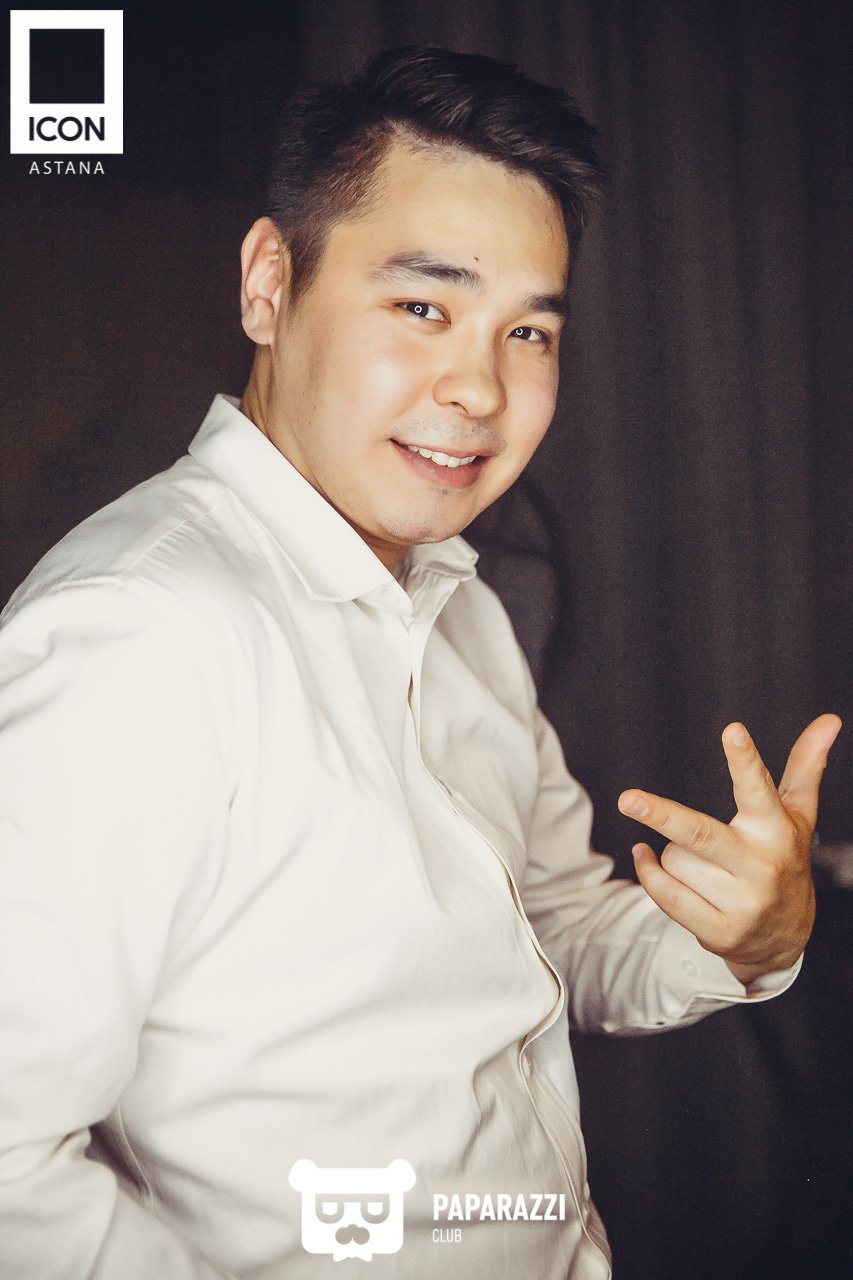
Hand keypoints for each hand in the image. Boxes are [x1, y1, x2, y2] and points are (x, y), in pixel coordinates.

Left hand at [617, 714, 841, 984]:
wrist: (784, 939)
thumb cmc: (784, 857)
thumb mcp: (797, 814)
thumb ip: (805, 766)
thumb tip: (829, 719)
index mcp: (778, 831)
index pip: (758, 790)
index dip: (744, 760)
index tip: (732, 729)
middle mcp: (761, 868)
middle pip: (699, 835)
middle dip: (662, 816)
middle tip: (627, 799)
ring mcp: (741, 904)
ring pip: (675, 860)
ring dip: (673, 854)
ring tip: (701, 861)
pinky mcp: (718, 932)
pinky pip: (664, 893)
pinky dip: (648, 872)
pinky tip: (647, 858)